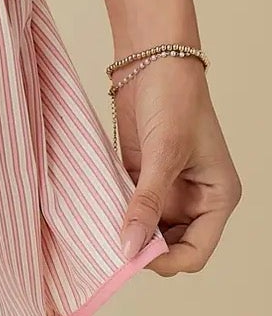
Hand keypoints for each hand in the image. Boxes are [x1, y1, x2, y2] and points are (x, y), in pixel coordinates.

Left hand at [115, 55, 241, 274]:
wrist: (151, 55)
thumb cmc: (174, 96)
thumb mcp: (163, 153)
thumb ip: (146, 202)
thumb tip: (130, 247)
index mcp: (217, 197)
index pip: (196, 251)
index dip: (167, 260)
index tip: (134, 257)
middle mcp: (196, 197)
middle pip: (172, 245)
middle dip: (146, 248)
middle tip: (113, 245)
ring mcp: (169, 186)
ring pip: (149, 227)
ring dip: (128, 229)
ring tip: (103, 227)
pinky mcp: (144, 172)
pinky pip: (131, 203)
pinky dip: (117, 209)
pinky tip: (99, 208)